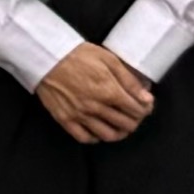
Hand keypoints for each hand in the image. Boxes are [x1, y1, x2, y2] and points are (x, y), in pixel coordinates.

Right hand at [32, 41, 154, 146]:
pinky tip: (98, 131)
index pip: (136, 110)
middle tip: (133, 115)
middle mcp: (96, 107)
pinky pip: (84, 138)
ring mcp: (79, 115)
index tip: (144, 105)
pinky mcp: (65, 119)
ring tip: (120, 126)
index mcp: (109, 91)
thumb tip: (146, 99)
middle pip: (125, 124)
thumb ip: (129, 80)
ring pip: (108, 135)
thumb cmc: (77, 55)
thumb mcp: (108, 59)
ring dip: (119, 133)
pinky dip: (96, 138)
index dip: (144, 109)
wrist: (46, 56)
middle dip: (135, 120)